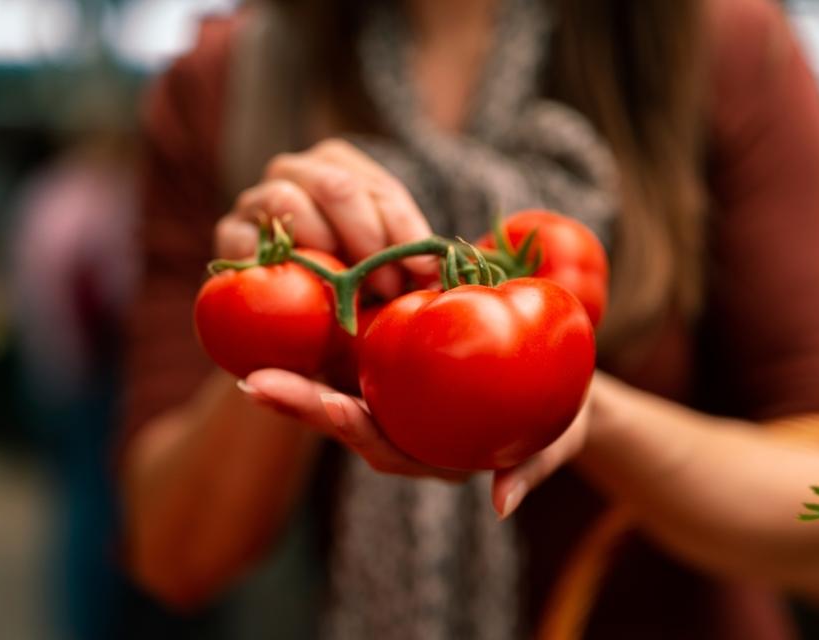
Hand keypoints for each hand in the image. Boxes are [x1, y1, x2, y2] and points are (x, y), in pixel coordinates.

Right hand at [215, 138, 436, 296]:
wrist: (290, 320)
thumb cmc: (350, 286)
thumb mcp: (384, 265)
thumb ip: (407, 259)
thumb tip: (439, 277)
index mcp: (338, 166)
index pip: (379, 190)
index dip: (405, 232)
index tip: (423, 272)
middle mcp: (294, 172)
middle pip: (335, 186)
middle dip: (368, 238)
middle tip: (386, 287)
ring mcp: (255, 200)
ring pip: (285, 201)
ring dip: (322, 246)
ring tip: (342, 286)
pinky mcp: (229, 236)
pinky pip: (243, 240)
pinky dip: (271, 262)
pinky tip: (294, 287)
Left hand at [239, 367, 595, 515]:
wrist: (565, 384)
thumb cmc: (562, 415)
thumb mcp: (557, 440)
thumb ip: (531, 471)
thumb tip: (500, 504)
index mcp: (434, 453)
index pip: (383, 446)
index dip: (350, 429)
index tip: (326, 410)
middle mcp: (407, 430)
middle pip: (345, 420)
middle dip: (299, 405)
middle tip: (254, 383)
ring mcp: (399, 400)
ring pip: (339, 390)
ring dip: (297, 376)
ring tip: (253, 356)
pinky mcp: (400, 369)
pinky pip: (357, 358)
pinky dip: (324, 344)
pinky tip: (293, 312)